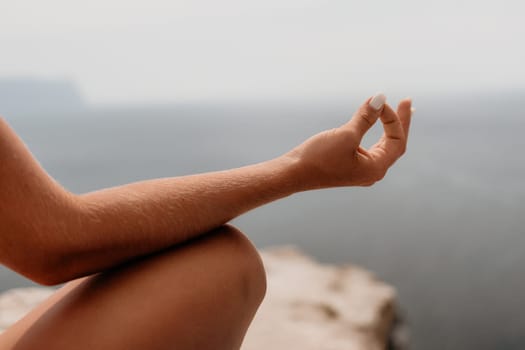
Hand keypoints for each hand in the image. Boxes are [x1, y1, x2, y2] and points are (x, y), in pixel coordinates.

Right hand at [285, 94, 412, 189]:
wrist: (292, 174)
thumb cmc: (318, 157)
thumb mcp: (346, 135)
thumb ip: (366, 117)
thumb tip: (380, 98)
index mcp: (376, 168)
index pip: (396, 140)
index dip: (393, 118)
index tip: (379, 101)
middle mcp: (372, 172)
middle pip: (394, 144)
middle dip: (400, 122)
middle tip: (407, 101)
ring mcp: (361, 170)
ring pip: (382, 146)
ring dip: (388, 128)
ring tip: (396, 111)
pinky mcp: (349, 166)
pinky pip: (369, 148)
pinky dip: (374, 133)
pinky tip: (374, 125)